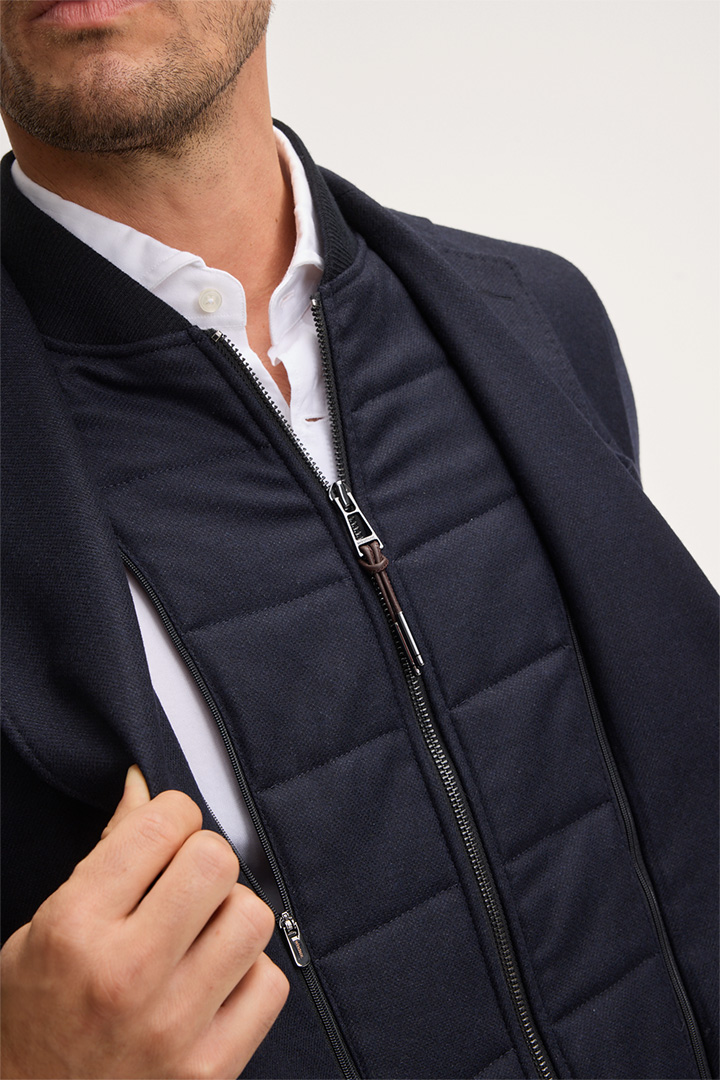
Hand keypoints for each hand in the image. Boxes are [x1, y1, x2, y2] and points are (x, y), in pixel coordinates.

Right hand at [0, 766, 288, 1078]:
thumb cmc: (39, 1011)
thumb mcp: (48, 923)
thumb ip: (105, 853)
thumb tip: (145, 784)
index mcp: (76, 927)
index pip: (163, 823)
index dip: (172, 816)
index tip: (166, 837)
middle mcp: (126, 974)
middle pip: (217, 861)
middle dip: (204, 861)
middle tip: (185, 885)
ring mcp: (172, 1026)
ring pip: (253, 917)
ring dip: (231, 916)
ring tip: (202, 934)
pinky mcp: (209, 1069)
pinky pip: (271, 983)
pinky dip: (250, 975)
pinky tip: (215, 982)